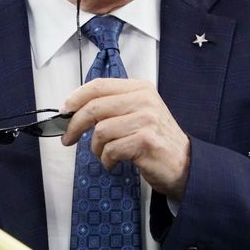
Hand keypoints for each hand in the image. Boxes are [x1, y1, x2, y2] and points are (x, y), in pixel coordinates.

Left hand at [60, 78, 190, 199]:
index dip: (76, 98)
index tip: (64, 111)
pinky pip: (111, 150)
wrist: (185, 164)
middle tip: (68, 138)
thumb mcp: (138, 112)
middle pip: (94, 107)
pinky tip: (114, 162)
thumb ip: (112, 106)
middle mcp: (144, 100)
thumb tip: (75, 109)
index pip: (98, 85)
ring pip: (100, 131)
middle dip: (75, 125)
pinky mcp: (146, 141)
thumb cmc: (157, 140)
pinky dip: (107, 160)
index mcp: (140, 88)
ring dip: (96, 148)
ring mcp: (146, 120)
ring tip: (105, 154)